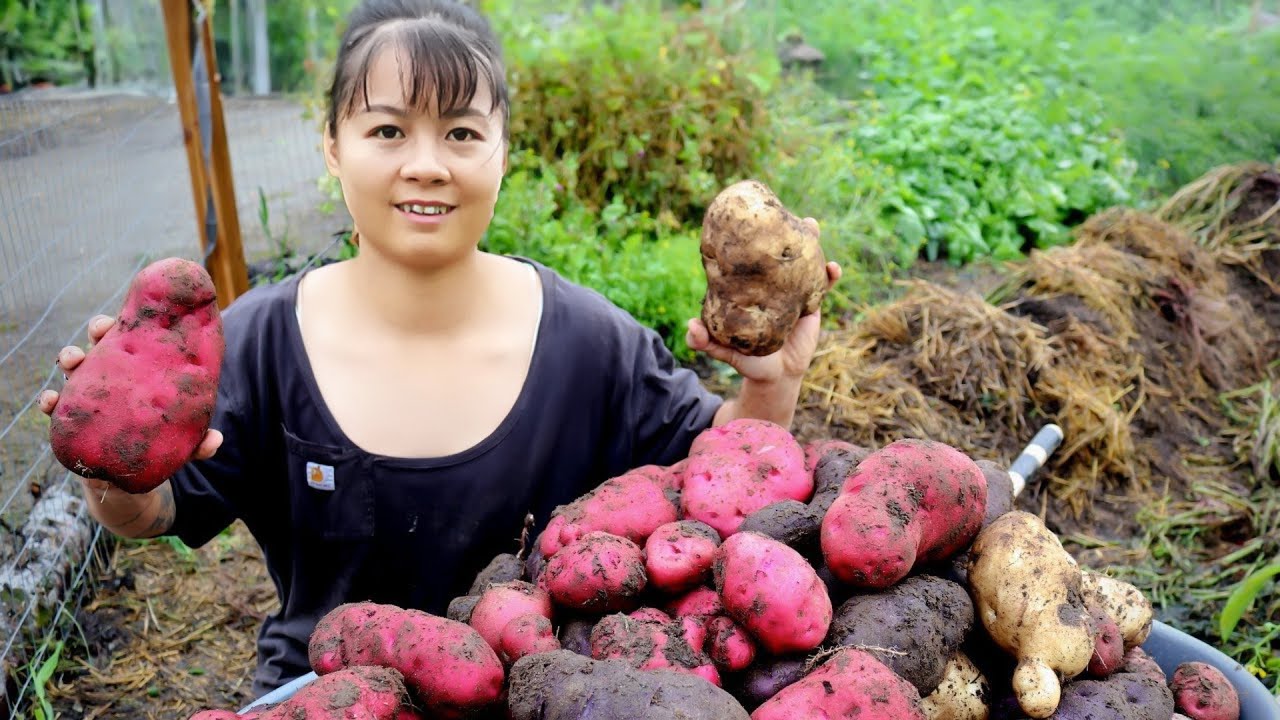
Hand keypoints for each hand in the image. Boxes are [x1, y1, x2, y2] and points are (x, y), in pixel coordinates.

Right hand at [38, 315, 223, 476]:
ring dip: (69, 357)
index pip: (137, 339)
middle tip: (100, 331)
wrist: (127, 479)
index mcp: (141, 371)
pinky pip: (53, 403)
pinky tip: (49, 401)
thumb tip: (214, 441)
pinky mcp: (69, 417)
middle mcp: (113, 376)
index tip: (133, 316)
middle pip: (103, 341)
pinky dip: (48, 400)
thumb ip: (197, 443)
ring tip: (72, 361)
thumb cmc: (156, 446)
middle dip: (98, 330)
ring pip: (74, 366)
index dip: (134, 323)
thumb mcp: (180, 444)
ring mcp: (88, 394)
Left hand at [686, 219, 841, 383]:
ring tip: (813, 227)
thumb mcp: (725, 349)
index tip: (756, 218)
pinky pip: (822, 285)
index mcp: (750, 287)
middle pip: (779, 252)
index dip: (753, 238)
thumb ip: (706, 342)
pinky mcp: (811, 303)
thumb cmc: (748, 360)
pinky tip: (833, 269)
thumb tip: (690, 328)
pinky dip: (829, 275)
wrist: (776, 375)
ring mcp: (792, 290)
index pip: (751, 258)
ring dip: (811, 243)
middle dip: (786, 229)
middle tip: (792, 216)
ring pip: (804, 261)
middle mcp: (771, 284)